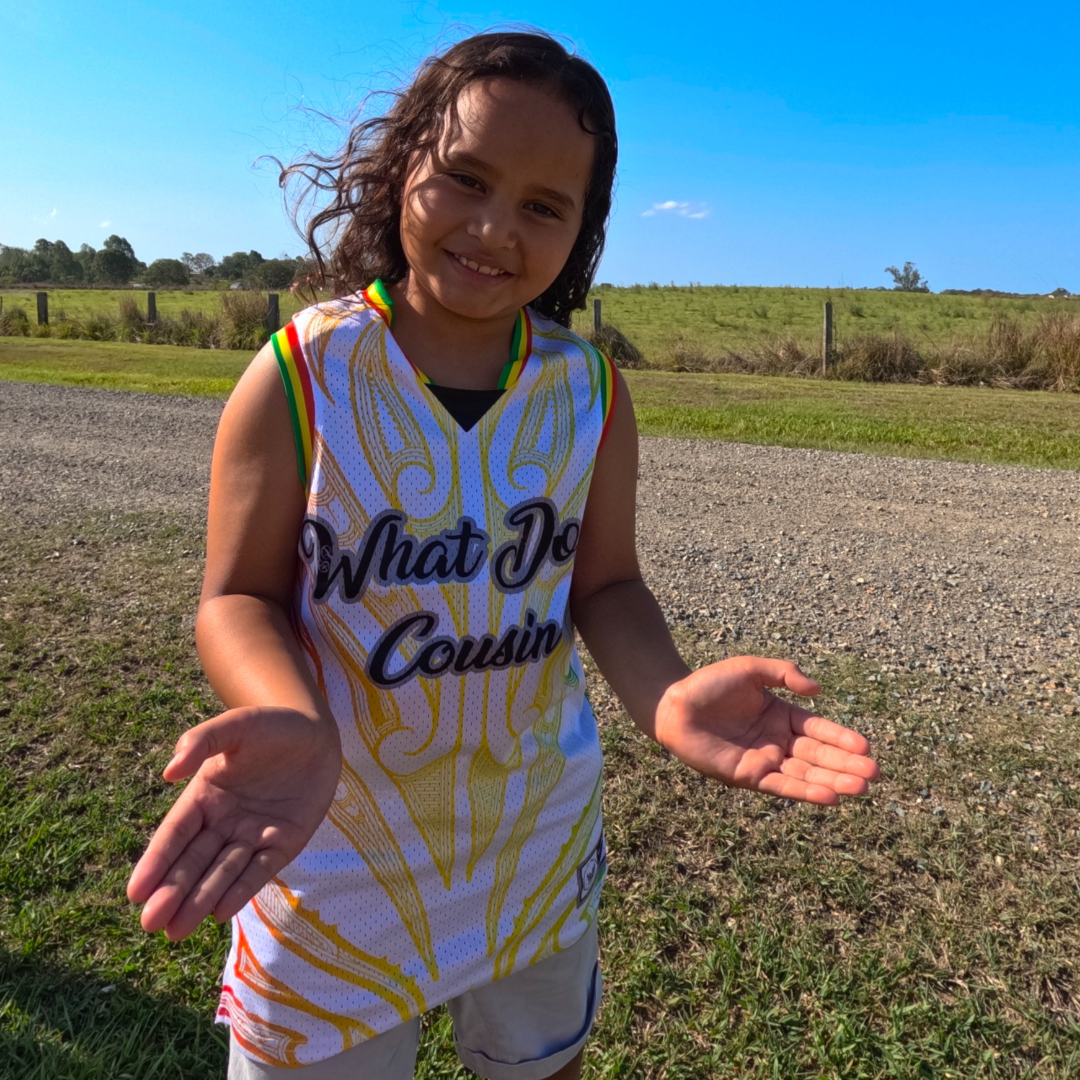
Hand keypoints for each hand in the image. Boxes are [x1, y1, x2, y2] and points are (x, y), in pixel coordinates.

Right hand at [127, 706, 341, 939]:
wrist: (317, 733)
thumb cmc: (272, 726)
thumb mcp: (237, 725)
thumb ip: (201, 741)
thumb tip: (169, 773)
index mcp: (203, 796)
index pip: (174, 834)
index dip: (156, 862)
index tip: (135, 892)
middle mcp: (224, 821)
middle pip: (194, 861)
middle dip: (172, 892)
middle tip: (151, 923)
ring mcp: (253, 835)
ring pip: (222, 872)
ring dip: (200, 899)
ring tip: (177, 930)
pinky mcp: (283, 843)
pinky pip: (259, 870)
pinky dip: (241, 890)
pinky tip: (220, 912)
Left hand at [654, 656, 877, 804]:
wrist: (674, 704)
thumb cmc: (708, 684)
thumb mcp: (751, 670)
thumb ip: (784, 674)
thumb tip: (818, 690)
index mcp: (781, 716)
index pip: (819, 730)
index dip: (842, 739)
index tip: (866, 746)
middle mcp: (777, 742)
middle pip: (818, 756)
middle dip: (846, 765)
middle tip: (875, 773)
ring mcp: (764, 760)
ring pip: (806, 774)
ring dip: (834, 782)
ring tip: (862, 787)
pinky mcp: (749, 776)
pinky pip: (782, 786)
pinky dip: (805, 792)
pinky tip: (829, 796)